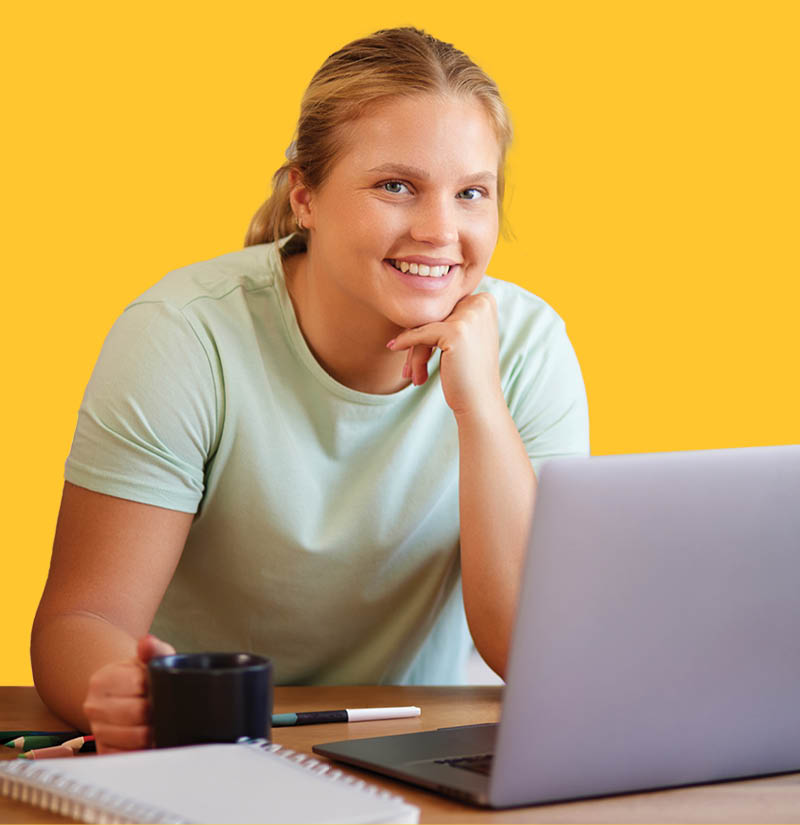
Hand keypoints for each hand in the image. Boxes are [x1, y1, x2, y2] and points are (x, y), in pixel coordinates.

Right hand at [82, 634, 174, 753]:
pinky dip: (143, 750)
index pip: (138, 686)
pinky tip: (149, 740)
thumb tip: (147, 643)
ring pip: (135, 738)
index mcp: (102, 680)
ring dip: (152, 732)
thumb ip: (152, 650)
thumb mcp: (149, 659)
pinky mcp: (105, 751)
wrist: (126, 695)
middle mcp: (94, 706)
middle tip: (166, 707)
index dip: (157, 687)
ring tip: (160, 723)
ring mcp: (98, 730)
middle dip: (157, 710)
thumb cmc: (141, 676)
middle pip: (137, 713)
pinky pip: (129, 756)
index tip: (163, 687)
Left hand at [387, 292, 503, 417]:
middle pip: (435, 315)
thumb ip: (448, 316)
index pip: (444, 307)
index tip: (418, 352)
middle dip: (419, 341)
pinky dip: (405, 342)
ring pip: (426, 325)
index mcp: (485, 300)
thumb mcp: (462, 337)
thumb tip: (408, 300)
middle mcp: (481, 303)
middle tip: (409, 367)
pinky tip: (393, 347)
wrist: (479, 402)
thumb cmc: (468, 373)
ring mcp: (470, 316)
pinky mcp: (456, 331)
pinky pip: (420, 334)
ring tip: (412, 374)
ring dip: (415, 351)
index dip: (428, 328)